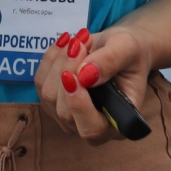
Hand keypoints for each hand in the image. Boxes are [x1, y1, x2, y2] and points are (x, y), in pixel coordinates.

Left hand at [35, 24, 152, 144]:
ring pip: (48, 95)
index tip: (71, 75)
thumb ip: (110, 61)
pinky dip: (50, 58)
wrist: (119, 47)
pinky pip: (41, 82)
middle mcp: (90, 126)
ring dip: (59, 61)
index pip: (91, 129)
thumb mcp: (127, 49)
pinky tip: (66, 43)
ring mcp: (68, 116)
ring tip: (78, 40)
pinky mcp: (53, 101)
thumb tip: (84, 75)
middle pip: (64, 111)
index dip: (78, 106)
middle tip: (81, 43)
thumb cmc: (130, 52)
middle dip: (68, 71)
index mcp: (116, 124)